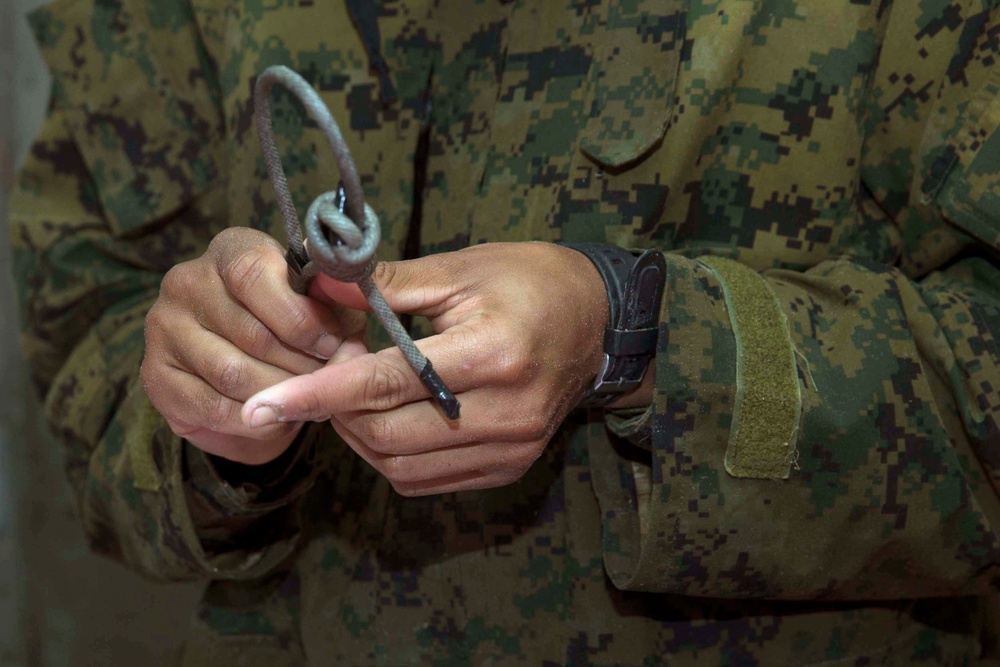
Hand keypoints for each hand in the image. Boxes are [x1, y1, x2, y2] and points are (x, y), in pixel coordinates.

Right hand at [141, 227, 365, 463]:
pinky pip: (213, 406)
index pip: (256, 274)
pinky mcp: (155, 375)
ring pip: (232, 372)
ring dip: (280, 394)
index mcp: (231, 251)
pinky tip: (276, 417)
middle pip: (250, 331)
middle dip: (300, 365)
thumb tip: (345, 342)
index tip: (331, 344)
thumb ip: (339, 315)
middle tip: (327, 383)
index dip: (300, 316)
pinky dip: (254, 418)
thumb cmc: (299, 331)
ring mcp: (164, 327)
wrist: (257, 378)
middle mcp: (187, 281)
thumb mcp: (328, 310)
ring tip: (306, 401)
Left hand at [240, 241, 611, 494]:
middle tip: (320, 376)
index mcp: (495, 350)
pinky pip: (425, 480)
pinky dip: (389, 455)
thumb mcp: (458, 269)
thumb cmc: (526, 281)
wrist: (595, 322)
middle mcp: (508, 410)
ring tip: (350, 397)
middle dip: (335, 412)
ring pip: (400, 466)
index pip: (388, 382)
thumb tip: (314, 284)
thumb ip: (385, 285)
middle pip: (388, 433)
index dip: (318, 394)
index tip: (261, 405)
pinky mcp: (510, 468)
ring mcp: (512, 448)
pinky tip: (385, 419)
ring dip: (358, 436)